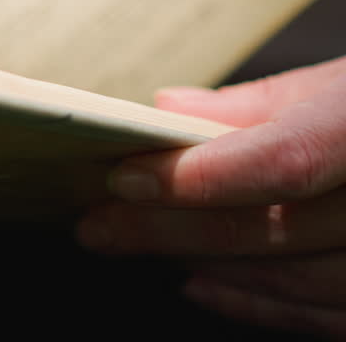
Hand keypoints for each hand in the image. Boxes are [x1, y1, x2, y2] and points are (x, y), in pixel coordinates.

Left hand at [76, 55, 345, 336]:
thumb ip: (270, 102)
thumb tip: (167, 111)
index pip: (287, 159)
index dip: (199, 175)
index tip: (121, 176)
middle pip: (280, 226)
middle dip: (172, 228)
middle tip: (98, 223)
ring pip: (304, 280)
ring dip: (211, 267)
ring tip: (135, 246)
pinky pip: (336, 317)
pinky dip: (265, 305)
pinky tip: (207, 285)